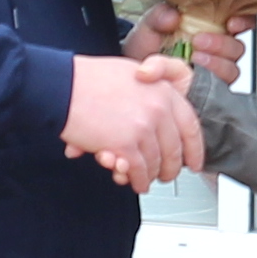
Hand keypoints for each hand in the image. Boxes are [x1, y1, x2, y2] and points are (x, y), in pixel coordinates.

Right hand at [64, 54, 201, 186]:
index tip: (194, 161)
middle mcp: (159, 108)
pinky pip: (138, 170)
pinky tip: (133, 182)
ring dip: (150, 176)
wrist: (61, 85)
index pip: (190, 125)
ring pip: (156, 163)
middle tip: (166, 175)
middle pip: (175, 149)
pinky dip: (136, 180)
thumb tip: (159, 117)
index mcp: (163, 91)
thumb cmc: (87, 79)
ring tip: (145, 181)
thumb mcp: (131, 75)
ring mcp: (144, 127)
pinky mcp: (126, 144)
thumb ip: (150, 94)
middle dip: (171, 167)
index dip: (194, 148)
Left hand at [126, 5, 243, 86]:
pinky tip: (195, 75)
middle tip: (199, 41)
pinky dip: (211, 81)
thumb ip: (159, 17)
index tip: (231, 22)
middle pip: (237, 47)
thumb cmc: (146, 47)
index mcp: (210, 27)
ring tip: (195, 58)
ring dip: (216, 63)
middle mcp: (217, 50)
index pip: (239, 22)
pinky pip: (221, 88)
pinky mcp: (209, 91)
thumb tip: (174, 15)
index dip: (243, 21)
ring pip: (232, 68)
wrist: (133, 74)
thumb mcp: (148, 27)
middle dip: (221, 44)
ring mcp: (214, 72)